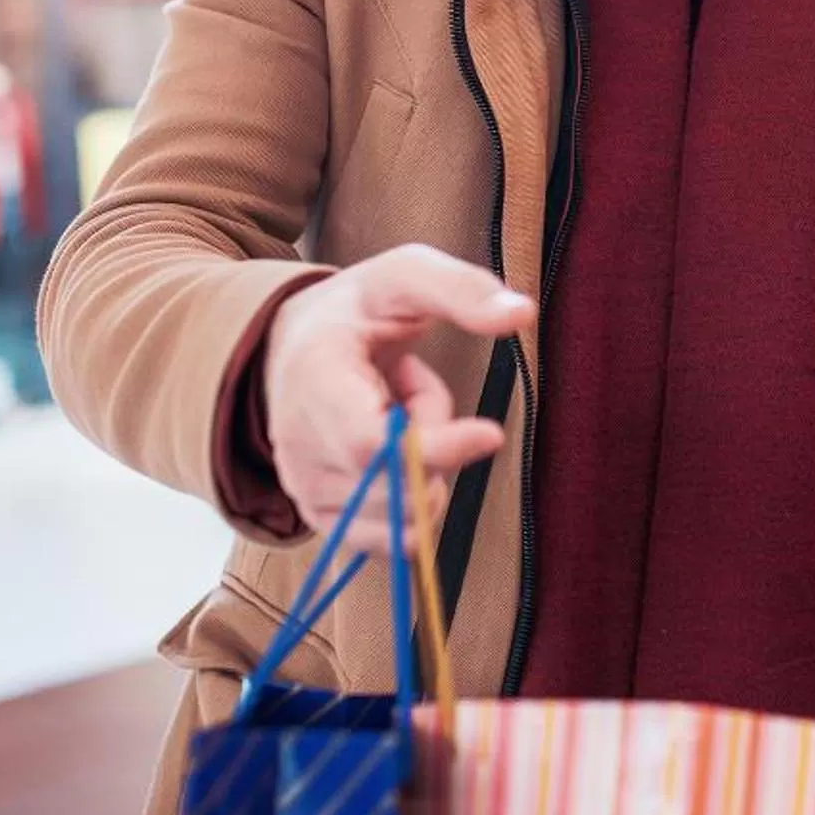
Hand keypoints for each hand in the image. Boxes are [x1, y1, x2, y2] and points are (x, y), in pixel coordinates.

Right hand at [263, 244, 532, 551]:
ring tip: (392, 412)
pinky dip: (410, 499)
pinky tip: (388, 452)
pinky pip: (398, 539)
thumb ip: (461, 289)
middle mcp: (298, 449)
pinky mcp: (322, 521)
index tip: (491, 433)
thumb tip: (523, 315)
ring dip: (425, 465)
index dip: (435, 448)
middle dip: (436, 437)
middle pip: (401, 483)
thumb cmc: (356, 310)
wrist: (291, 349)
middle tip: (410, 386)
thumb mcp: (403, 276)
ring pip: (407, 513)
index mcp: (313, 382)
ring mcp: (305, 491)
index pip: (370, 444)